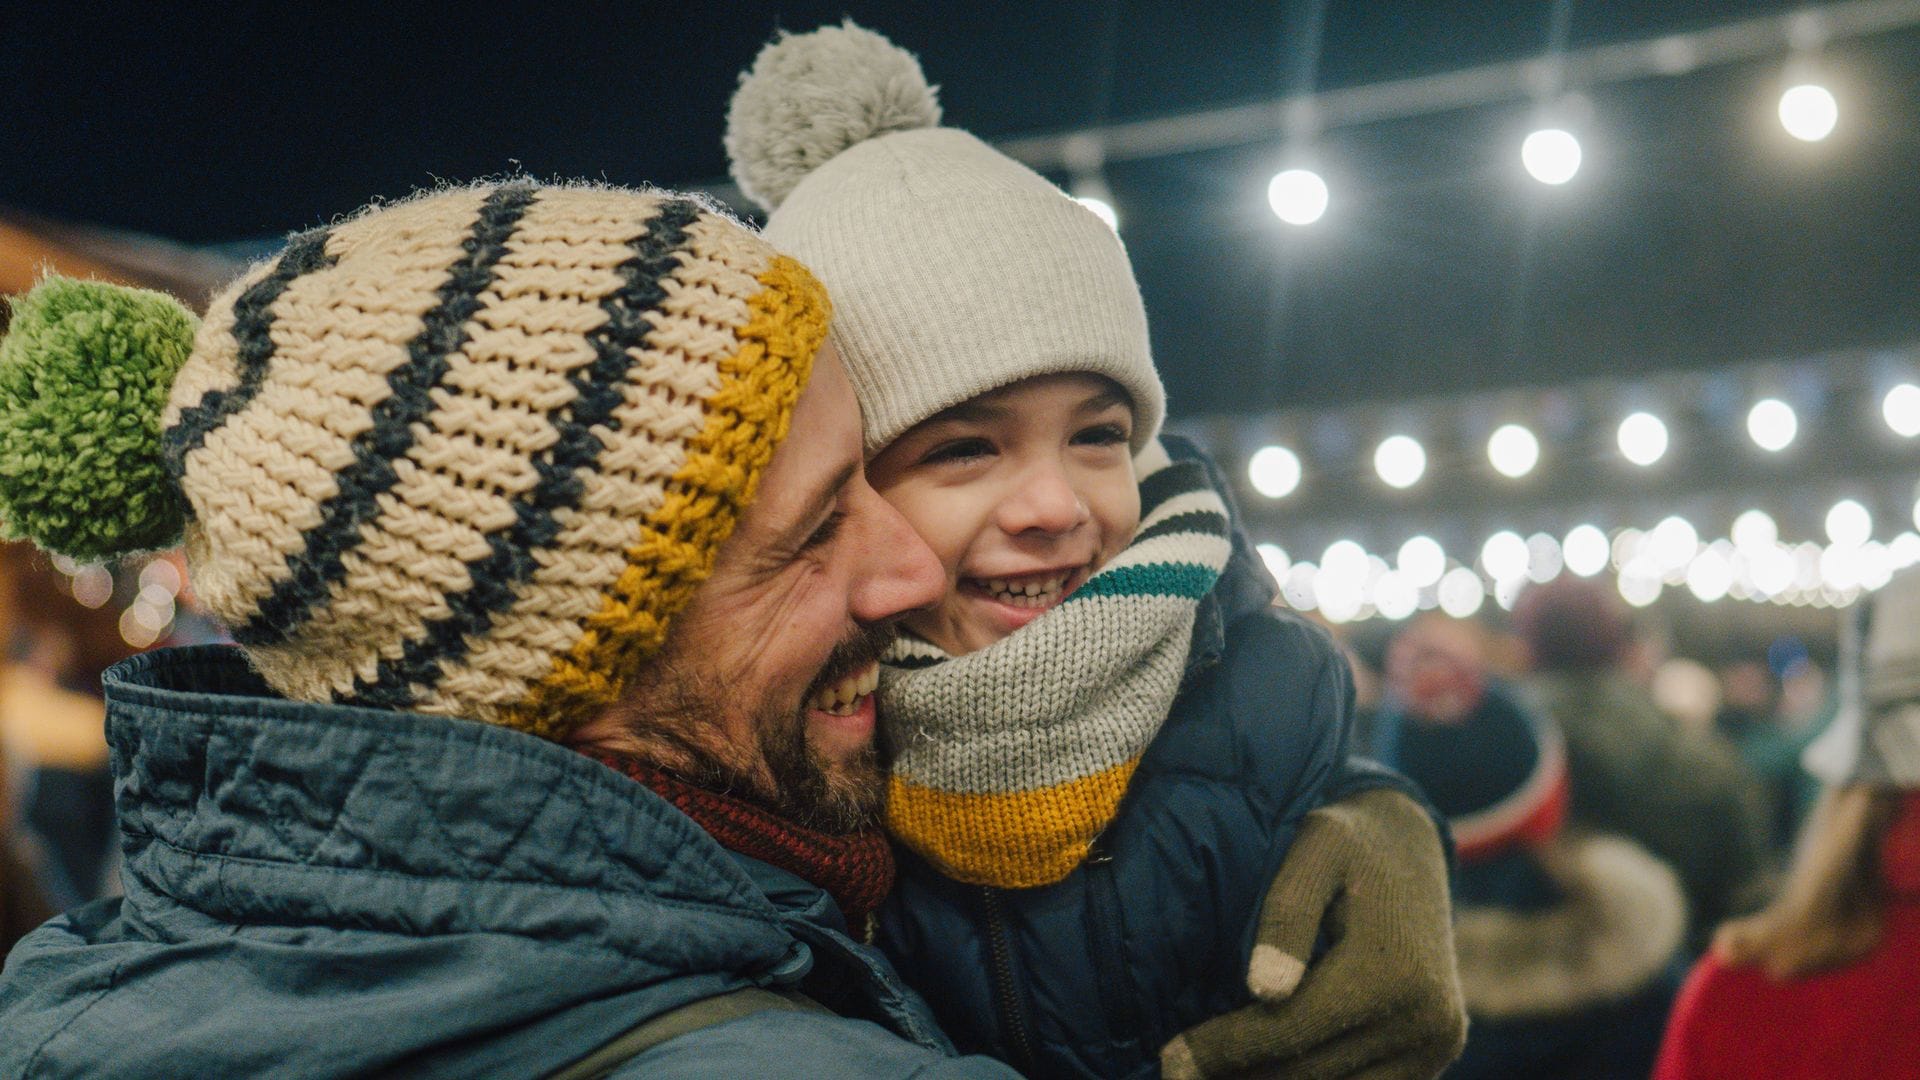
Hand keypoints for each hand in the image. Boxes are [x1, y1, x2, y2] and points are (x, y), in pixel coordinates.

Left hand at [1161, 788, 1465, 1078]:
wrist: (1413, 846)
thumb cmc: (1351, 841)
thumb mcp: (1316, 850)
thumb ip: (1288, 916)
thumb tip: (1264, 991)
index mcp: (1393, 973)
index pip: (1289, 1030)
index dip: (1223, 1050)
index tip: (1169, 1058)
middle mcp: (1425, 1022)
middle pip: (1307, 1074)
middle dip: (1237, 1076)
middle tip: (1177, 1071)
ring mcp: (1434, 1047)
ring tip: (1215, 1072)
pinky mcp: (1432, 1057)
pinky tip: (1260, 1067)